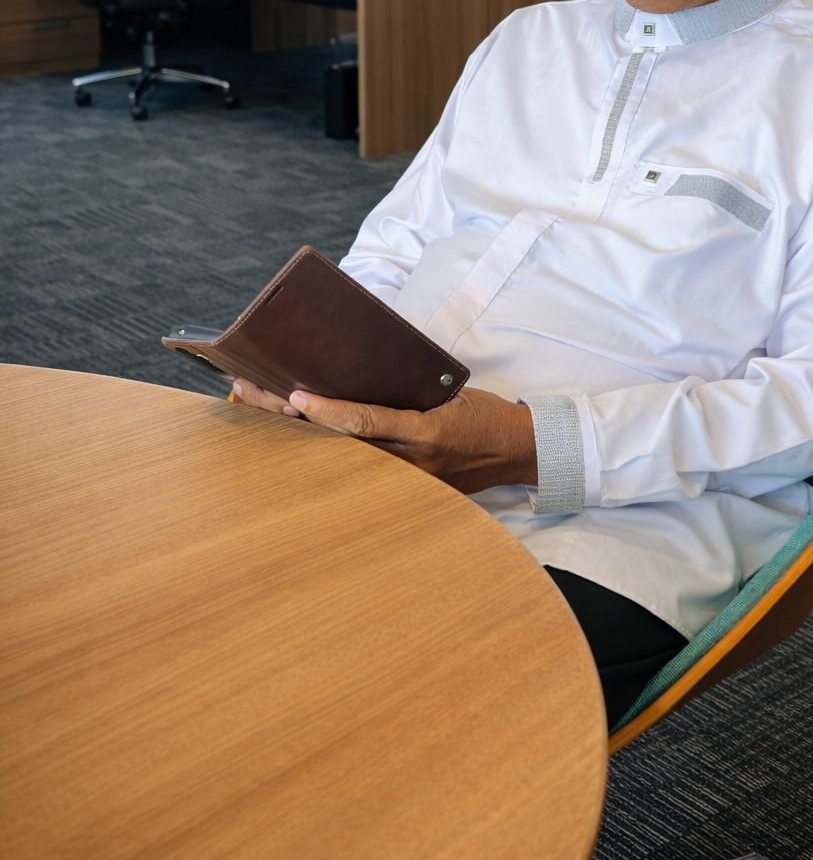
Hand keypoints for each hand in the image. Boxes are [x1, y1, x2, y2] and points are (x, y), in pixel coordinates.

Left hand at [230, 379, 537, 494]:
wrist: (517, 452)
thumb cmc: (482, 413)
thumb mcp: (448, 392)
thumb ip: (404, 387)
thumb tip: (353, 369)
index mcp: (426, 433)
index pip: (368, 423)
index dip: (329, 413)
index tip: (295, 397)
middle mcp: (409, 463)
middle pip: (337, 444)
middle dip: (289, 420)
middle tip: (249, 395)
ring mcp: (403, 481)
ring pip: (335, 459)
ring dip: (292, 435)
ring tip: (253, 409)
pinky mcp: (401, 490)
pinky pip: (351, 469)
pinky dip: (316, 451)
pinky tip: (285, 436)